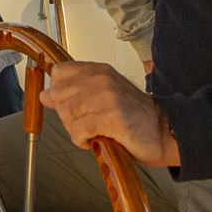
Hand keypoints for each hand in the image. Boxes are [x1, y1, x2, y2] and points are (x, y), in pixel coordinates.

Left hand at [40, 61, 179, 166]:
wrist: (165, 132)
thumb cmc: (135, 118)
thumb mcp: (103, 98)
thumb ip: (74, 94)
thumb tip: (46, 95)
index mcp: (99, 71)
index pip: (60, 73)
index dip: (60, 93)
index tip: (71, 106)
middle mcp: (102, 79)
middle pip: (59, 95)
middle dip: (67, 116)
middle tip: (87, 125)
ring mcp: (107, 97)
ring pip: (67, 113)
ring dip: (76, 129)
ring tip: (94, 132)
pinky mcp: (111, 117)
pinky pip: (79, 130)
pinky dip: (83, 140)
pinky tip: (96, 140)